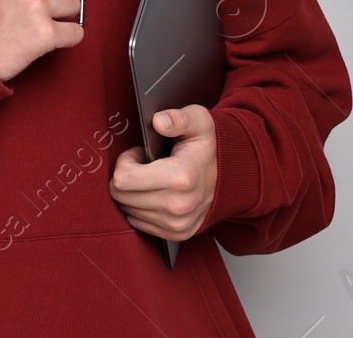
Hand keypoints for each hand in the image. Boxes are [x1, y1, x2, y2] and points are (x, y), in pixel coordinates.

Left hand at [109, 105, 218, 239]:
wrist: (232, 177)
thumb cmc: (208, 147)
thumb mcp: (198, 122)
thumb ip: (178, 118)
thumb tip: (159, 122)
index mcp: (181, 177)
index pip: (123, 179)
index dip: (125, 161)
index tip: (140, 154)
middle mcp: (178, 206)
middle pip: (120, 196)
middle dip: (125, 176)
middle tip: (143, 165)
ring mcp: (177, 224)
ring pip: (127, 209)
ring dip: (133, 192)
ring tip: (152, 178)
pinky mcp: (176, 234)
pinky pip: (137, 222)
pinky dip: (139, 207)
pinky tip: (155, 193)